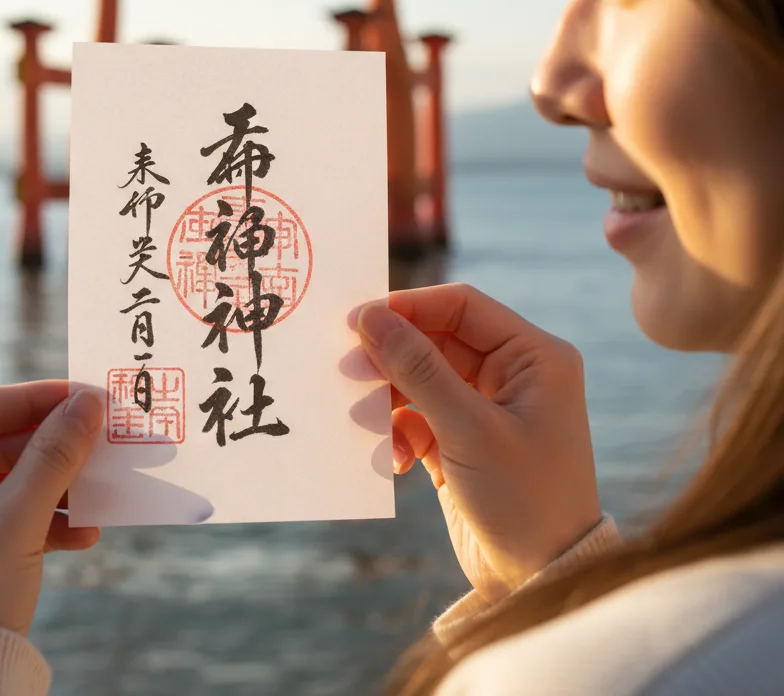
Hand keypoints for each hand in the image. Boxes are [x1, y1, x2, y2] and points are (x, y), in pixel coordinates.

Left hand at [0, 381, 103, 652]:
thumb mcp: (13, 525)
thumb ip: (53, 457)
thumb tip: (88, 404)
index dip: (32, 400)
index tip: (83, 396)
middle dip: (49, 450)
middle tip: (100, 442)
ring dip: (51, 490)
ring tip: (99, 495)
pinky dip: (37, 523)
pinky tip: (82, 535)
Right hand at [353, 284, 601, 602]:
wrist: (542, 585)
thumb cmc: (524, 500)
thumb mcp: (467, 429)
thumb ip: (416, 368)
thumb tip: (370, 317)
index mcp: (534, 357)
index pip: (461, 306)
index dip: (408, 308)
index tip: (357, 320)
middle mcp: (513, 375)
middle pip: (435, 341)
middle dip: (392, 358)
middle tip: (348, 370)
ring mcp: (487, 408)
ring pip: (421, 379)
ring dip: (389, 399)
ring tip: (364, 420)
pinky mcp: (464, 441)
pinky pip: (419, 417)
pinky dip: (398, 431)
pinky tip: (393, 459)